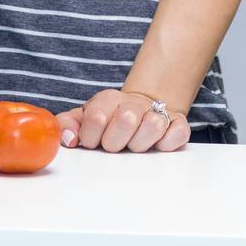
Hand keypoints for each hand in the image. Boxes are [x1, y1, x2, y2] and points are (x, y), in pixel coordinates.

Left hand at [56, 88, 190, 152]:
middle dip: (116, 142)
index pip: (96, 116)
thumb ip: (69, 125)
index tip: (91, 143)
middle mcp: (133, 104)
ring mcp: (157, 112)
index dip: (91, 137)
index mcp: (108, 100)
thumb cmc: (109, 119)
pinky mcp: (178, 124)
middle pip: (126, 120)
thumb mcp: (85, 118)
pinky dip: (167, 143)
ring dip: (141, 144)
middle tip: (114, 146)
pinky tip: (157, 144)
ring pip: (153, 125)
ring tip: (134, 145)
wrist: (141, 107)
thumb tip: (67, 139)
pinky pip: (177, 134)